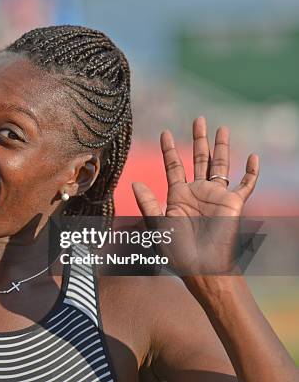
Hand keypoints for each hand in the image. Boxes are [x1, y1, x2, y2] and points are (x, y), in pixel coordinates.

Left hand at [131, 117, 258, 274]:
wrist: (202, 267)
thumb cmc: (178, 252)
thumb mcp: (159, 226)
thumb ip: (148, 204)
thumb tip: (135, 182)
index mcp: (178, 196)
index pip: (173, 166)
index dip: (168, 149)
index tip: (164, 132)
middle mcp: (197, 192)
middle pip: (198, 159)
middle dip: (198, 139)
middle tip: (198, 119)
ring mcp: (216, 196)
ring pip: (220, 165)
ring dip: (222, 147)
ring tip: (222, 128)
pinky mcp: (234, 204)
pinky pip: (245, 185)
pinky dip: (250, 172)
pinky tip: (252, 156)